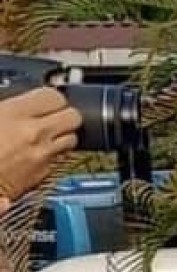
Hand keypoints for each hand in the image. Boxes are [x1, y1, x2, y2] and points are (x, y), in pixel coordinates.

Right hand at [0, 85, 81, 209]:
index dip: (51, 97)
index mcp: (15, 114)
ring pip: (72, 139)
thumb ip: (9, 107)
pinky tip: (35, 153)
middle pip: (72, 117)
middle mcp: (34, 134)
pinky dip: (53, 155)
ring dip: (62, 136)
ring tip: (46, 135)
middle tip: (53, 116)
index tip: (46, 100)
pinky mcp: (42, 175)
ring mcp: (41, 156)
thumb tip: (18, 104)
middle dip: (64, 115)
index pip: (54, 96)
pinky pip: (59, 159)